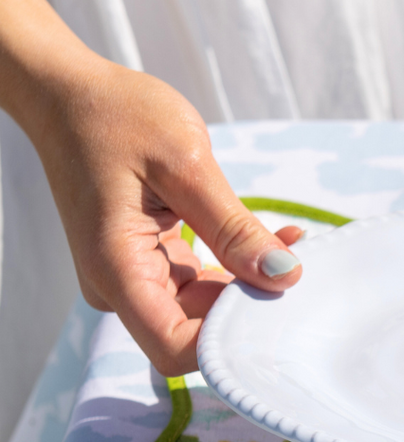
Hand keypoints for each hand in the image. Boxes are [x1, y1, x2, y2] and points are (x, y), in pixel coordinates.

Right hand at [31, 61, 302, 375]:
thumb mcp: (187, 166)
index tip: (273, 305)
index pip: (175, 349)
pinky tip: (271, 242)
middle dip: (248, 310)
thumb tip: (285, 277)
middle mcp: (120, 286)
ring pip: (203, 312)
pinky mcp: (149, 265)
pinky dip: (237, 269)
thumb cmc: (116, 115)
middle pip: (194, 335)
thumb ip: (235, 229)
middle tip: (295, 272)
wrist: (70, 93)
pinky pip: (201, 285)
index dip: (227, 343)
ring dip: (249, 286)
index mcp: (118, 269)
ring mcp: (134, 278)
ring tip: (288, 245)